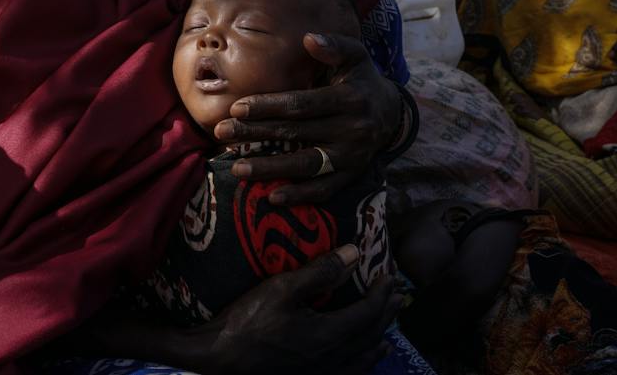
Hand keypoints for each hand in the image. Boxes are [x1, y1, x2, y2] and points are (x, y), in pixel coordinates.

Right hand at [204, 245, 400, 374]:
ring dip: (379, 339)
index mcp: (328, 335)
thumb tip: (353, 254)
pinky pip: (348, 373)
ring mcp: (321, 373)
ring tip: (390, 328)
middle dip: (386, 313)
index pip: (367, 312)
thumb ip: (320, 271)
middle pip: (370, 335)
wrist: (219, 358)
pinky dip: (363, 363)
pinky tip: (363, 360)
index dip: (381, 293)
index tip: (389, 275)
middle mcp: (331, 358)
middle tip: (398, 295)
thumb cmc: (247, 321)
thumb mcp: (282, 289)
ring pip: (363, 358)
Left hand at [213, 33, 401, 204]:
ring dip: (270, 169)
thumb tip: (309, 37)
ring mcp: (351, 156)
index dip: (268, 107)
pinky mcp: (351, 175)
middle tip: (221, 133)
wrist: (393, 114)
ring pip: (306, 165)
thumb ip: (335, 46)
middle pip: (296, 133)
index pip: (301, 104)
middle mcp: (351, 129)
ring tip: (237, 169)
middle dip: (256, 133)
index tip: (236, 107)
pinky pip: (324, 189)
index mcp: (349, 99)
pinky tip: (272, 197)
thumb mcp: (356, 57)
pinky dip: (300, 195)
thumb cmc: (362, 80)